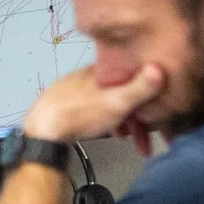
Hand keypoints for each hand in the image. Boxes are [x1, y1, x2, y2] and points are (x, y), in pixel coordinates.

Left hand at [22, 62, 165, 143]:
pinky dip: (102, 119)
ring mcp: (74, 88)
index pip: (130, 73)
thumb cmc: (81, 114)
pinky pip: (91, 108)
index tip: (154, 109)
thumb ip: (140, 88)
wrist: (43, 130)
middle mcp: (87, 75)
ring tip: (124, 136)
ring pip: (105, 101)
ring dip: (118, 118)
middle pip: (119, 90)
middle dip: (133, 111)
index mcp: (101, 69)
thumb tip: (161, 67)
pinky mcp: (64, 103)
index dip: (146, 90)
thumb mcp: (117, 102)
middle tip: (141, 135)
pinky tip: (102, 130)